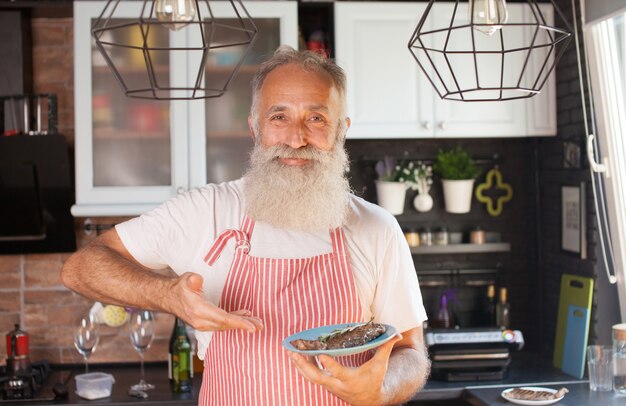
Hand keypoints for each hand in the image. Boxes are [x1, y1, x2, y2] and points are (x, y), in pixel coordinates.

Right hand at [170, 272, 262, 332]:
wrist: (169, 297)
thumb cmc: (180, 288)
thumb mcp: (186, 280)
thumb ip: (192, 280)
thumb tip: (197, 279)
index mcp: (199, 311)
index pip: (223, 319)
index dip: (238, 322)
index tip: (252, 327)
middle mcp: (202, 321)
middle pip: (227, 324)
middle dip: (244, 325)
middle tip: (260, 325)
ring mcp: (203, 324)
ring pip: (226, 325)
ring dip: (241, 323)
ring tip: (256, 322)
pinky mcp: (205, 323)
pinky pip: (222, 323)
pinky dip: (234, 320)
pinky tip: (244, 316)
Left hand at [288, 334, 402, 405]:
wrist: (369, 400)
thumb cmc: (375, 378)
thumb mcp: (381, 365)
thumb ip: (385, 348)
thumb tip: (396, 333)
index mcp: (350, 379)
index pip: (338, 372)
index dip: (329, 364)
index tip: (320, 354)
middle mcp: (337, 384)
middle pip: (316, 376)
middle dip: (304, 365)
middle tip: (293, 352)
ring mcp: (329, 386)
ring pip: (310, 376)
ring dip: (298, 364)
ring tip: (289, 351)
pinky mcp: (325, 384)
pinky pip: (310, 376)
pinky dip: (301, 366)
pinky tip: (295, 355)